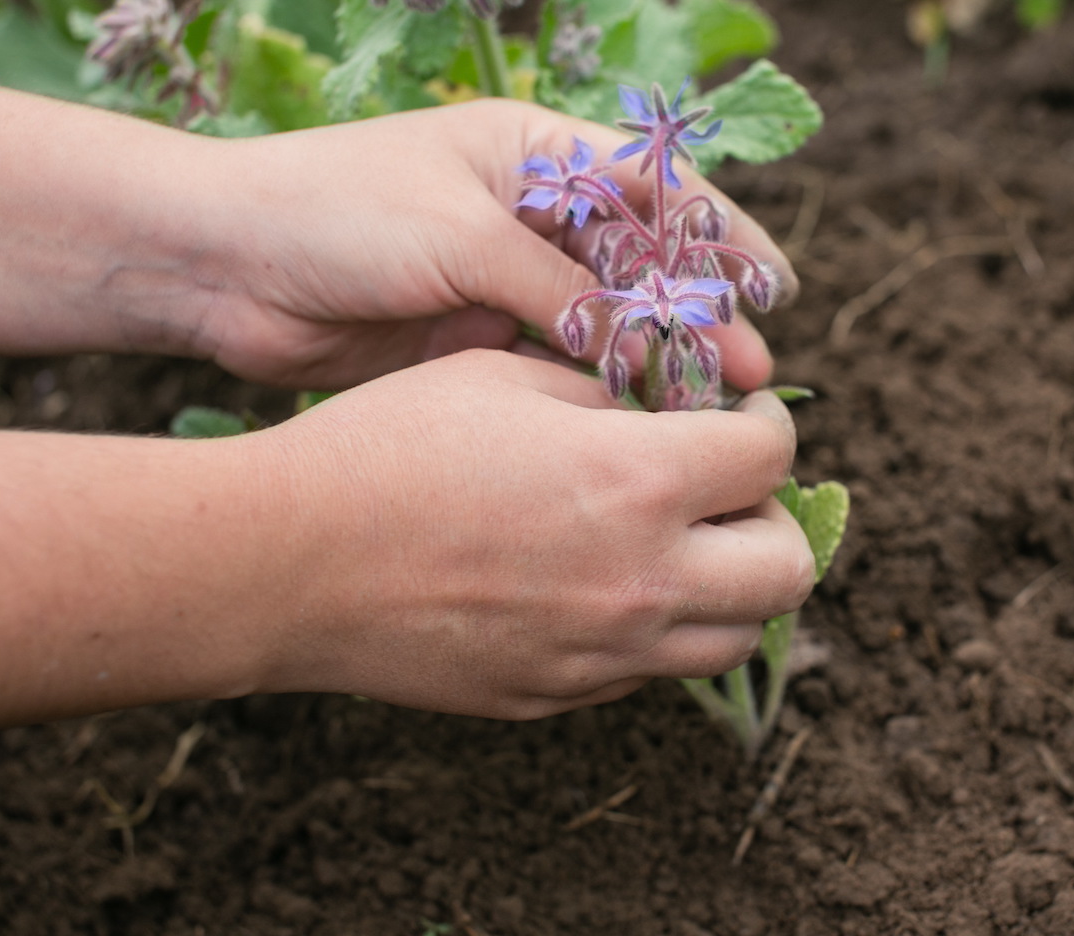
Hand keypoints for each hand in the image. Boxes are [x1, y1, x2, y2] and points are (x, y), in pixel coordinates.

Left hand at [195, 98, 796, 391]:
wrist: (223, 266)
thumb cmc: (338, 212)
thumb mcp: (463, 235)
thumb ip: (559, 289)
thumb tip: (646, 350)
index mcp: (536, 152)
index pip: (655, 186)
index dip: (719, 239)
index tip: (771, 293)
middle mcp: (531, 213)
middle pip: (642, 264)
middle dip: (699, 316)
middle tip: (751, 377)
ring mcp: (505, 280)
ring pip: (606, 324)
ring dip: (655, 365)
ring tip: (706, 415)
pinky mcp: (478, 340)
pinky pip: (560, 368)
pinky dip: (599, 396)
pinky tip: (637, 430)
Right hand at [251, 350, 814, 718]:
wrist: (287, 561)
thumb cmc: (387, 447)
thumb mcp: (507, 377)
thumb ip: (608, 395)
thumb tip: (663, 412)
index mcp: (636, 482)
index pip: (771, 458)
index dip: (769, 424)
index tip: (742, 417)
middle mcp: (639, 581)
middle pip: (786, 571)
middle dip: (774, 517)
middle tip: (729, 489)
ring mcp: (600, 655)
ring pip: (733, 640)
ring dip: (728, 586)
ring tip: (679, 544)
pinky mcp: (554, 697)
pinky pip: (647, 673)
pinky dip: (654, 630)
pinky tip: (601, 585)